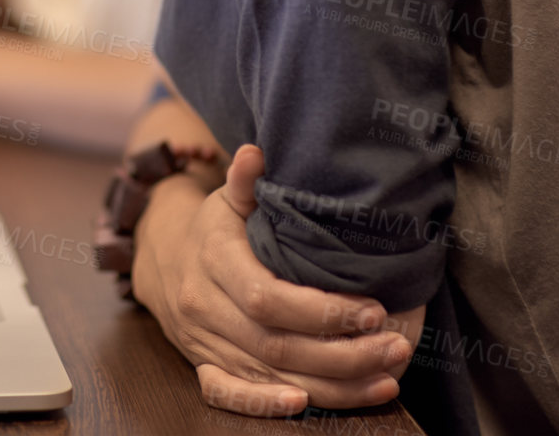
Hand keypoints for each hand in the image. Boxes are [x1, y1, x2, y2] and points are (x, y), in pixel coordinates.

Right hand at [133, 145, 416, 416]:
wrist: (163, 261)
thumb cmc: (213, 229)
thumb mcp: (227, 200)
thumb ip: (245, 181)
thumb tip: (256, 152)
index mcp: (213, 261)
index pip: (266, 297)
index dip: (320, 310)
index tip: (371, 308)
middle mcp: (204, 307)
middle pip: (275, 343)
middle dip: (342, 352)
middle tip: (396, 346)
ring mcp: (204, 342)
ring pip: (269, 374)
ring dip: (331, 385)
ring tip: (386, 380)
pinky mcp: (205, 367)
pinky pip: (232, 396)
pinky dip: (268, 406)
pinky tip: (313, 407)